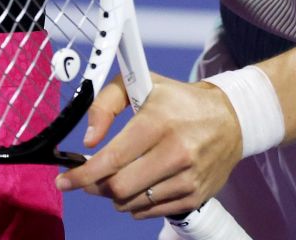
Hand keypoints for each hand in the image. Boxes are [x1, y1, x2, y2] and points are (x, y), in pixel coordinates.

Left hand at [57, 74, 243, 219]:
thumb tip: (90, 140)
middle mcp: (176, 152)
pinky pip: (151, 212)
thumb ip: (105, 103)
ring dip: (116, 195)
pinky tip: (141, 184)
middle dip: (96, 186)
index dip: (82, 174)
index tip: (65, 180)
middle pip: (119, 188)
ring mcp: (187, 178)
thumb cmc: (178, 101)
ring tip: (121, 176)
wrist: (231, 119)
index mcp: (158, 122)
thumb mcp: (141, 84)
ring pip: (132, 204)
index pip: (112, 159)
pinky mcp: (195, 195)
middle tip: (90, 178)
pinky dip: (136, 204)